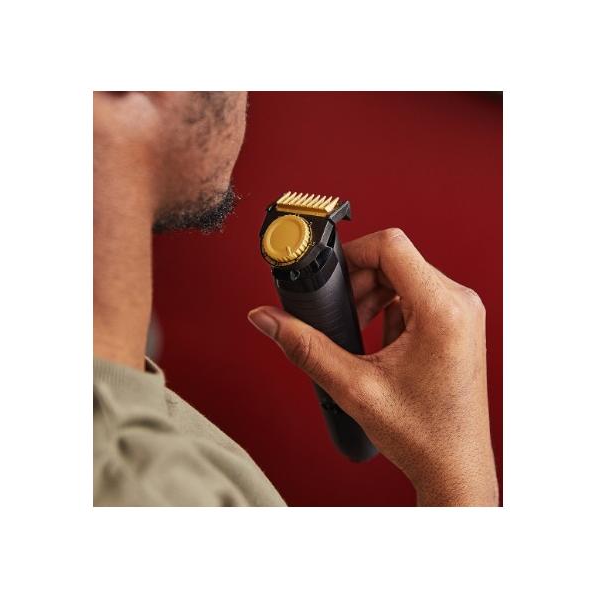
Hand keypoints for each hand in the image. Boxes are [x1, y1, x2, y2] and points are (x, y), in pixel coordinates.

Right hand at [248, 229, 498, 505]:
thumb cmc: (423, 434)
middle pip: (395, 260)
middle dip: (359, 283)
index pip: (391, 245)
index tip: (332, 279)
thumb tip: (268, 318)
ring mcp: (462, 313)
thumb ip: (304, 346)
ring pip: (405, 276)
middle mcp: (459, 303)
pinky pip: (418, 296)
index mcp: (442, 309)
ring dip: (373, 296)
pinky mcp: (458, 324)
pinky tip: (383, 344)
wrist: (454, 466)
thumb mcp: (354, 387)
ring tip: (362, 334)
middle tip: (344, 316)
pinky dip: (392, 310)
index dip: (352, 255)